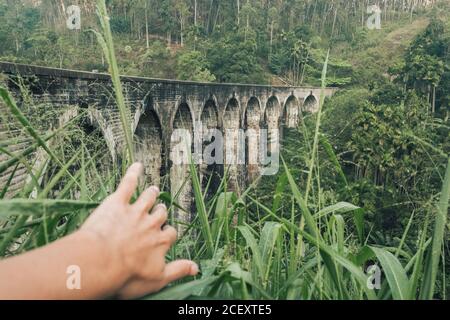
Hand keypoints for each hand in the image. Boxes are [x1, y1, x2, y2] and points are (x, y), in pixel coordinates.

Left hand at [80, 162, 197, 298]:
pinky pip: (128, 184)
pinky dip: (133, 173)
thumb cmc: (126, 274)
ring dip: (151, 194)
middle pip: (160, 214)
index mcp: (160, 241)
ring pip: (148, 198)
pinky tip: (137, 165)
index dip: (168, 234)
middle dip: (161, 212)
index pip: (170, 234)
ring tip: (154, 190)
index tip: (166, 236)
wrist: (100, 261)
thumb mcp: (157, 280)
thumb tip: (197, 268)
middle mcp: (151, 223)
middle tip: (160, 211)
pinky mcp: (118, 202)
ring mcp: (135, 211)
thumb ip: (177, 271)